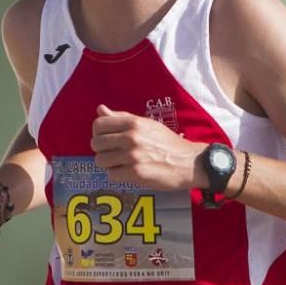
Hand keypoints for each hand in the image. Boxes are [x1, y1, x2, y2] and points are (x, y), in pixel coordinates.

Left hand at [90, 105, 206, 190]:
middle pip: (96, 143)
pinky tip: (127, 172)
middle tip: (114, 153)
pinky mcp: (136, 173)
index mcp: (133, 123)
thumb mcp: (146, 124)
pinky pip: (111, 175)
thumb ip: (121, 117)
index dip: (98, 133)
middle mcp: (131, 137)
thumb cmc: (167, 142)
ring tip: (121, 163)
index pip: (99, 124)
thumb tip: (100, 109)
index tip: (105, 139)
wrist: (189, 162)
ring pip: (101, 161)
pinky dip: (117, 175)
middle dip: (102, 150)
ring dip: (109, 164)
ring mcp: (133, 156)